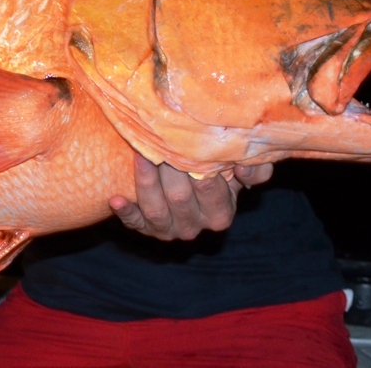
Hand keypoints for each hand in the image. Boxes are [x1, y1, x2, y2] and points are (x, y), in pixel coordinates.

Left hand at [109, 155, 272, 240]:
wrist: (195, 187)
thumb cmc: (222, 174)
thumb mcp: (243, 171)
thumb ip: (255, 169)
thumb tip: (242, 166)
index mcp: (220, 214)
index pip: (208, 189)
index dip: (196, 167)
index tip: (186, 144)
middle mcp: (194, 227)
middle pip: (179, 198)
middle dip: (168, 169)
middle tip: (158, 140)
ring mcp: (168, 230)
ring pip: (155, 210)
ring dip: (145, 182)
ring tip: (139, 155)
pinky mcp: (145, 228)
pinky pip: (134, 223)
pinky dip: (125, 212)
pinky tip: (115, 198)